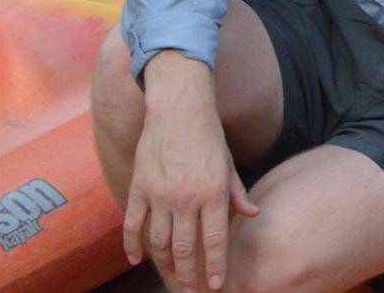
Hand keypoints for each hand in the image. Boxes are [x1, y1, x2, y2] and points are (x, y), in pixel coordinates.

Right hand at [122, 57, 256, 290]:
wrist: (178, 109)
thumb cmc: (208, 136)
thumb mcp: (228, 163)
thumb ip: (237, 192)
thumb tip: (251, 214)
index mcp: (213, 192)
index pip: (214, 240)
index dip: (214, 266)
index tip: (214, 286)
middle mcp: (186, 198)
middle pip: (185, 248)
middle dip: (189, 274)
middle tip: (193, 291)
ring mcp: (159, 194)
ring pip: (159, 241)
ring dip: (165, 264)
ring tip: (172, 278)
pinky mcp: (138, 188)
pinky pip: (132, 225)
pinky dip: (133, 246)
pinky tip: (138, 259)